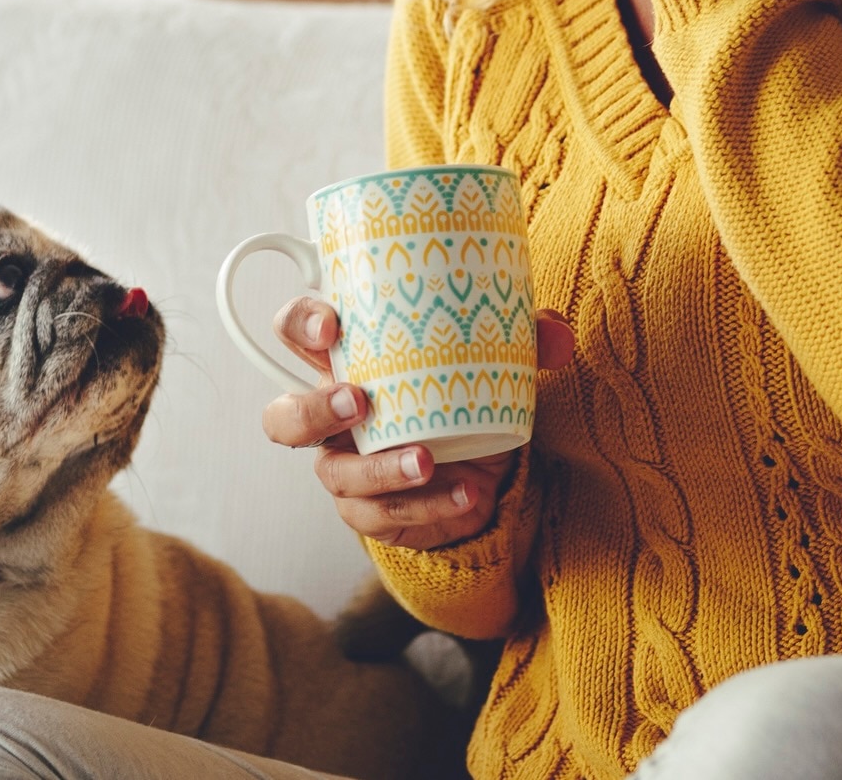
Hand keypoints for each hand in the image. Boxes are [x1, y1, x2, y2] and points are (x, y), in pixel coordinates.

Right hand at [259, 296, 574, 550]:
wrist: (479, 474)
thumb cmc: (464, 398)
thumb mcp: (492, 361)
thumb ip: (522, 339)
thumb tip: (556, 333)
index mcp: (349, 360)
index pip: (295, 332)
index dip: (301, 325)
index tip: (332, 326)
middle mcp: (332, 417)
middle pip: (284, 417)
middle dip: (311, 408)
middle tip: (358, 400)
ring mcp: (346, 469)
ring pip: (333, 474)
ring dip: (378, 468)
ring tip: (427, 460)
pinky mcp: (370, 514)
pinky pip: (384, 516)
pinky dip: (428, 505)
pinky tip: (466, 493)